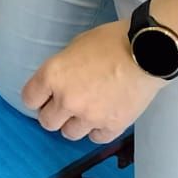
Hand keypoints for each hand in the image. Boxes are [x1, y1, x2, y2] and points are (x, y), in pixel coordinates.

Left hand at [22, 21, 163, 142]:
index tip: (45, 96)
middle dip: (55, 113)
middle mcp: (67, 99)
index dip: (37, 97)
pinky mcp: (111, 126)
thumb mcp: (77, 45)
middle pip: (47, 122)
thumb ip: (63, 68)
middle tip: (67, 105)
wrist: (148, 50)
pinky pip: (95, 138)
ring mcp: (89, 116)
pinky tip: (104, 117)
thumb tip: (59, 82)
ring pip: (70, 133)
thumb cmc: (112, 40)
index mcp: (53, 75)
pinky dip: (98, 129)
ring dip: (76, 123)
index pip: (29, 98)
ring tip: (88, 110)